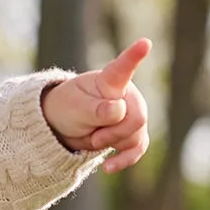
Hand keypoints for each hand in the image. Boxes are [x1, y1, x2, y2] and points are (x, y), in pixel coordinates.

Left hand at [41, 38, 151, 172]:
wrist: (65, 126)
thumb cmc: (68, 108)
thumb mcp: (76, 108)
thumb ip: (97, 110)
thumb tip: (119, 110)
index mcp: (110, 80)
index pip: (123, 67)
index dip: (134, 56)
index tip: (145, 43)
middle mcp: (127, 94)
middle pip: (136, 117)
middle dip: (114, 132)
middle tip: (93, 135)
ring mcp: (132, 114)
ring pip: (136, 135)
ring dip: (113, 143)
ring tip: (93, 138)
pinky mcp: (132, 133)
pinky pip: (137, 148)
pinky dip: (124, 159)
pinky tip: (108, 167)